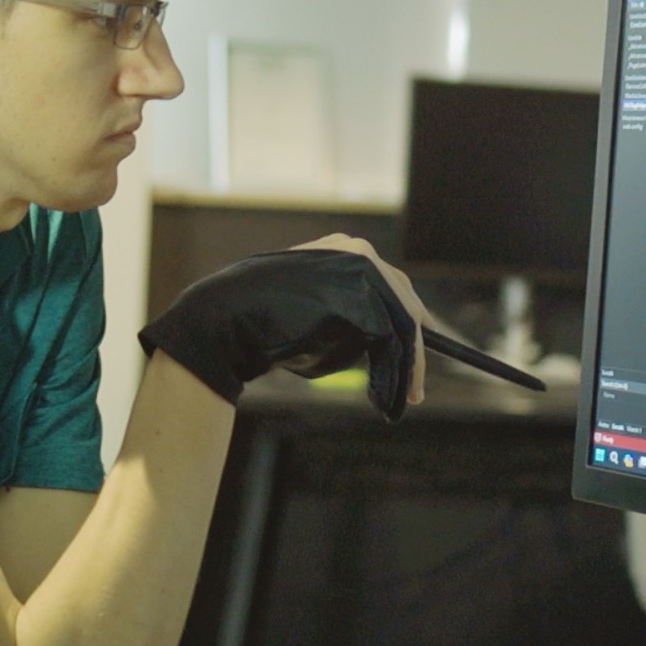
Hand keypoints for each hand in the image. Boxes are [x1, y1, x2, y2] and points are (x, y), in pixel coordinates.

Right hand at [138, 235, 428, 420]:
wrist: (231, 316)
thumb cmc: (263, 322)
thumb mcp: (314, 311)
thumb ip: (348, 316)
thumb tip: (383, 346)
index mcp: (343, 248)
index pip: (391, 285)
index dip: (406, 323)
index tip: (411, 352)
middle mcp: (358, 251)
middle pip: (405, 302)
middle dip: (414, 348)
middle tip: (414, 386)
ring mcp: (362, 270)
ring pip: (403, 323)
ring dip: (409, 365)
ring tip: (407, 396)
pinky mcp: (363, 296)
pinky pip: (393, 339)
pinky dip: (398, 372)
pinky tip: (391, 397)